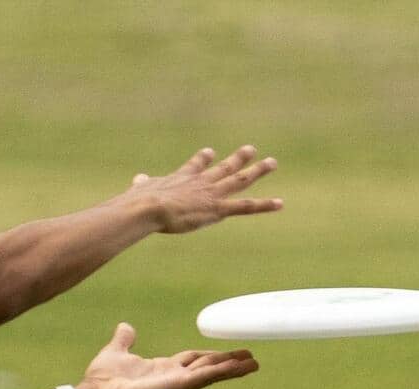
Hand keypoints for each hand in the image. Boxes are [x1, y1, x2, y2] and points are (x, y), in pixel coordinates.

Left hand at [76, 322, 257, 388]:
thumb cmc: (103, 379)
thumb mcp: (116, 351)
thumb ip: (124, 340)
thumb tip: (126, 327)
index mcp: (162, 368)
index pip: (193, 360)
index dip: (210, 356)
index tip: (227, 354)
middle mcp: (173, 376)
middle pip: (207, 365)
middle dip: (228, 361)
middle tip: (251, 358)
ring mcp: (176, 383)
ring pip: (210, 372)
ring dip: (232, 368)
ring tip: (253, 363)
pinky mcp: (176, 387)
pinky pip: (204, 376)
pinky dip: (222, 372)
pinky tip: (239, 367)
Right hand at [120, 145, 281, 234]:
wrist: (149, 207)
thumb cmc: (139, 201)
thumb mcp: (139, 190)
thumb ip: (142, 184)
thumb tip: (138, 179)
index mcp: (182, 177)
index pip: (196, 165)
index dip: (204, 158)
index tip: (210, 152)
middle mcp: (202, 182)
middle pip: (224, 167)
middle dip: (239, 158)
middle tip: (251, 149)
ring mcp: (212, 193)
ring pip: (240, 179)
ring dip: (258, 171)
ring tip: (272, 162)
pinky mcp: (218, 208)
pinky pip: (246, 206)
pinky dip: (264, 205)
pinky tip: (280, 204)